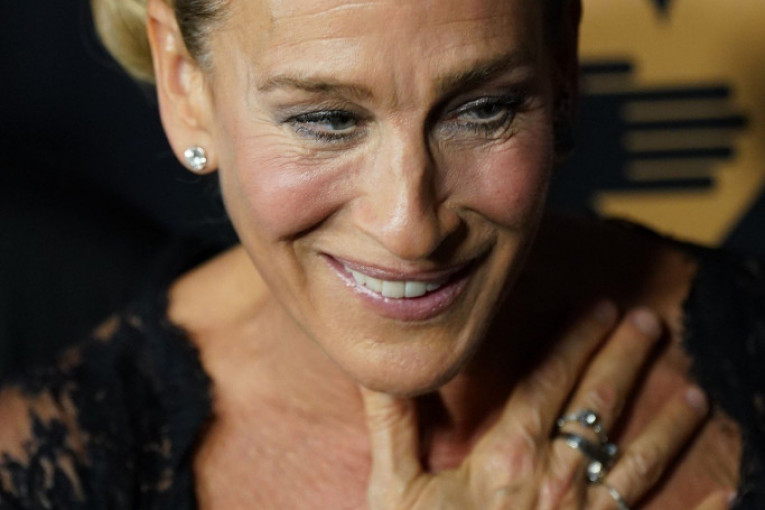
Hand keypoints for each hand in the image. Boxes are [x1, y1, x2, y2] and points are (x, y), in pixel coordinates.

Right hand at [360, 303, 724, 508]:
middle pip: (597, 406)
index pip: (549, 380)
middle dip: (624, 359)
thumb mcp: (394, 490)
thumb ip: (394, 424)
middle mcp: (556, 482)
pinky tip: (727, 488)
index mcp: (507, 457)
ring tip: (695, 393)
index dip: (576, 340)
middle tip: (650, 322)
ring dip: (669, 425)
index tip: (600, 307)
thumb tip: (382, 367)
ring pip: (638, 462)